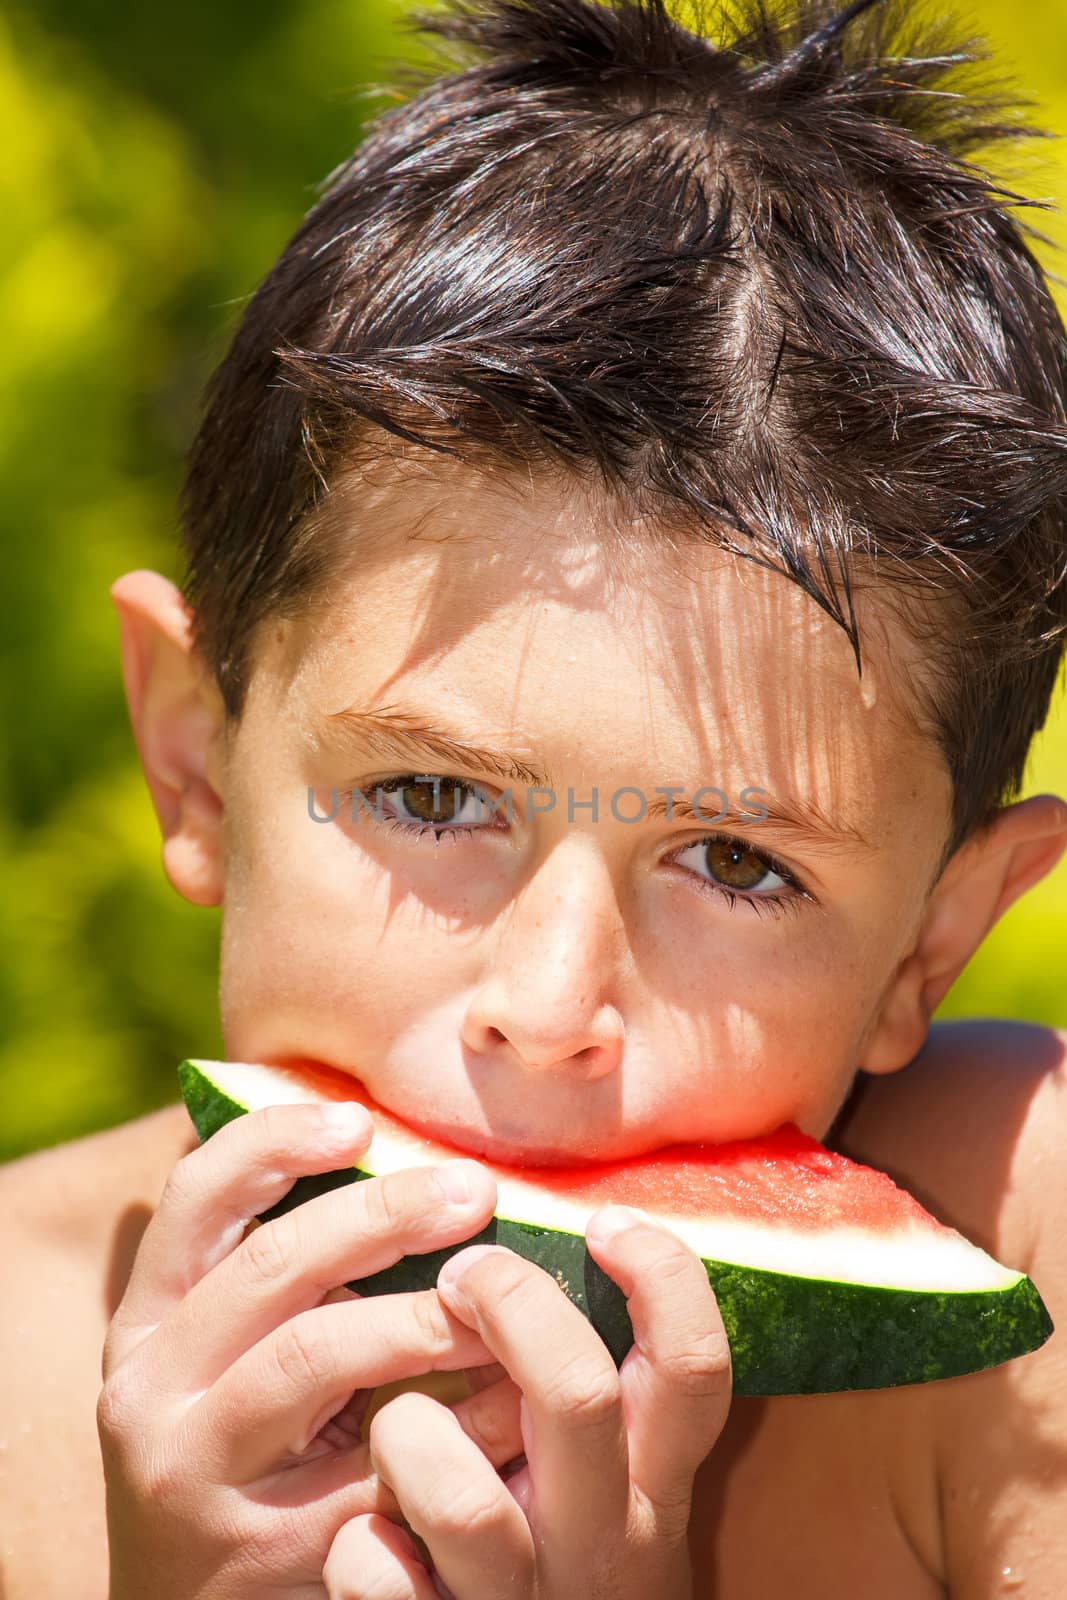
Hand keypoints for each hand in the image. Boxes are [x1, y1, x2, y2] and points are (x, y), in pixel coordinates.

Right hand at [96, 1097, 509, 1597]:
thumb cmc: (238, 1453)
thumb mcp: (220, 1358)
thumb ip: (275, 1272)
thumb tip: (377, 1144)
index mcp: (146, 1323)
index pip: (194, 1199)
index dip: (276, 1142)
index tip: (360, 1119)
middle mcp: (152, 1391)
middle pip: (273, 1267)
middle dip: (383, 1214)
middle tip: (474, 1191)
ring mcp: (201, 1473)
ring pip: (314, 1355)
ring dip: (421, 1313)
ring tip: (495, 1294)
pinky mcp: (265, 1550)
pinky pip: (376, 1463)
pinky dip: (458, 1420)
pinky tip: (513, 1397)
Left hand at [323, 1205, 731, 1598]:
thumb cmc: (561, 1565)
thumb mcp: (613, 1489)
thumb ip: (603, 1393)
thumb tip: (565, 1236)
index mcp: (652, 1486)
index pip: (695, 1364)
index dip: (661, 1274)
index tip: (603, 1222)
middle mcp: (602, 1542)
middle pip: (576, 1390)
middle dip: (509, 1305)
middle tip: (465, 1272)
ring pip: (461, 1493)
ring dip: (408, 1432)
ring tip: (400, 1426)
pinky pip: (379, 1576)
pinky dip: (360, 1549)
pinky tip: (369, 1538)